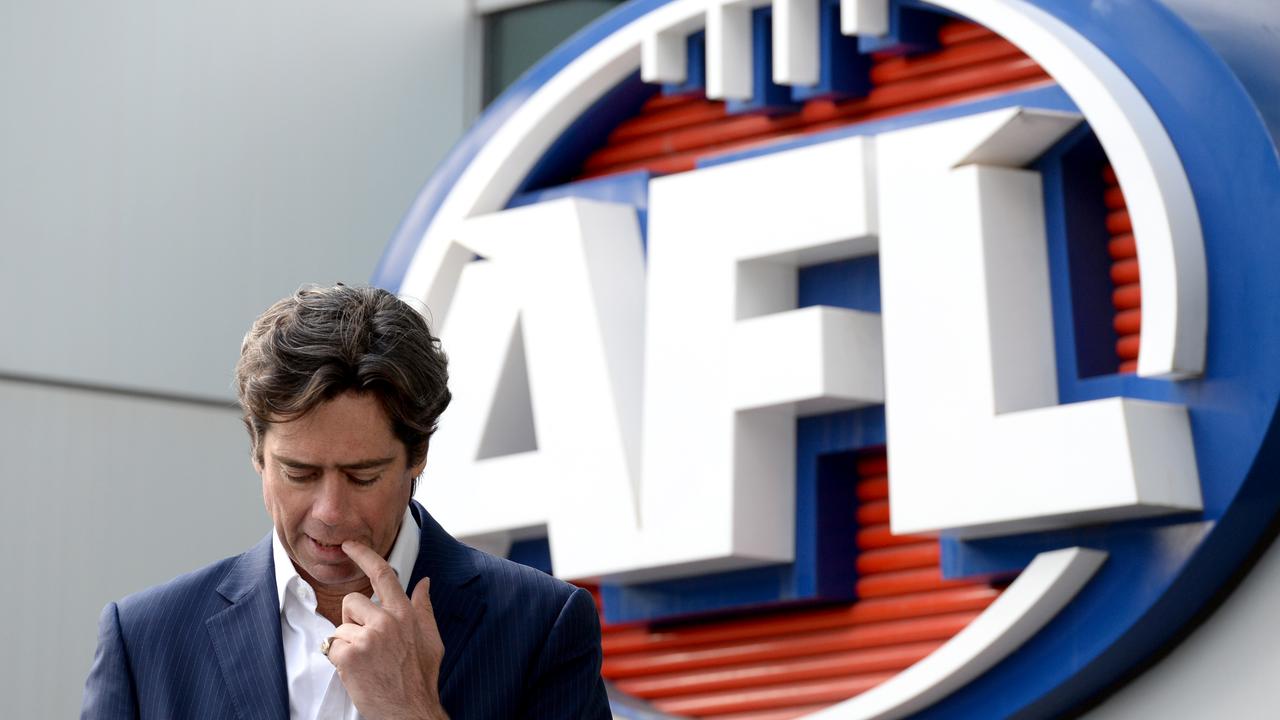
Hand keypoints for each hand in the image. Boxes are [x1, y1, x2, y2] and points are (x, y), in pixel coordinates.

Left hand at [325, 540, 447, 719]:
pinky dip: (338, 661)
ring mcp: (369, 636)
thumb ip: (424, 608)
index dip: (364, 555)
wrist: (410, 712)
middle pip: (353, 602)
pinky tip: (356, 672)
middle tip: (369, 647)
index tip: (349, 545)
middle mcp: (388, 620)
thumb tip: (424, 583)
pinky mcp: (351, 654)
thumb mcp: (431, 639)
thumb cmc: (420, 679)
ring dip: (347, 645)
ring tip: (366, 663)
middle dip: (354, 622)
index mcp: (406, 613)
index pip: (383, 574)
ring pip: (341, 627)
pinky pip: (332, 647)